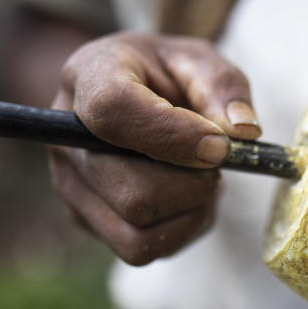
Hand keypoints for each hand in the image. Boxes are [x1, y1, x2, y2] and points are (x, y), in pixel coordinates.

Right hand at [47, 32, 260, 264]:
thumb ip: (222, 85)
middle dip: (193, 184)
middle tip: (216, 159)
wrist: (132, 90)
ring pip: (136, 233)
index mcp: (87, 76)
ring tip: (202, 178)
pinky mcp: (85, 219)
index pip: (112, 112)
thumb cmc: (166, 73)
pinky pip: (141, 249)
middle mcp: (64, 137)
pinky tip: (188, 198)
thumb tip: (243, 131)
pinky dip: (181, 229)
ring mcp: (71, 185)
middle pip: (133, 194)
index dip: (172, 135)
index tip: (219, 145)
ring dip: (189, 211)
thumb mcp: (199, 60)